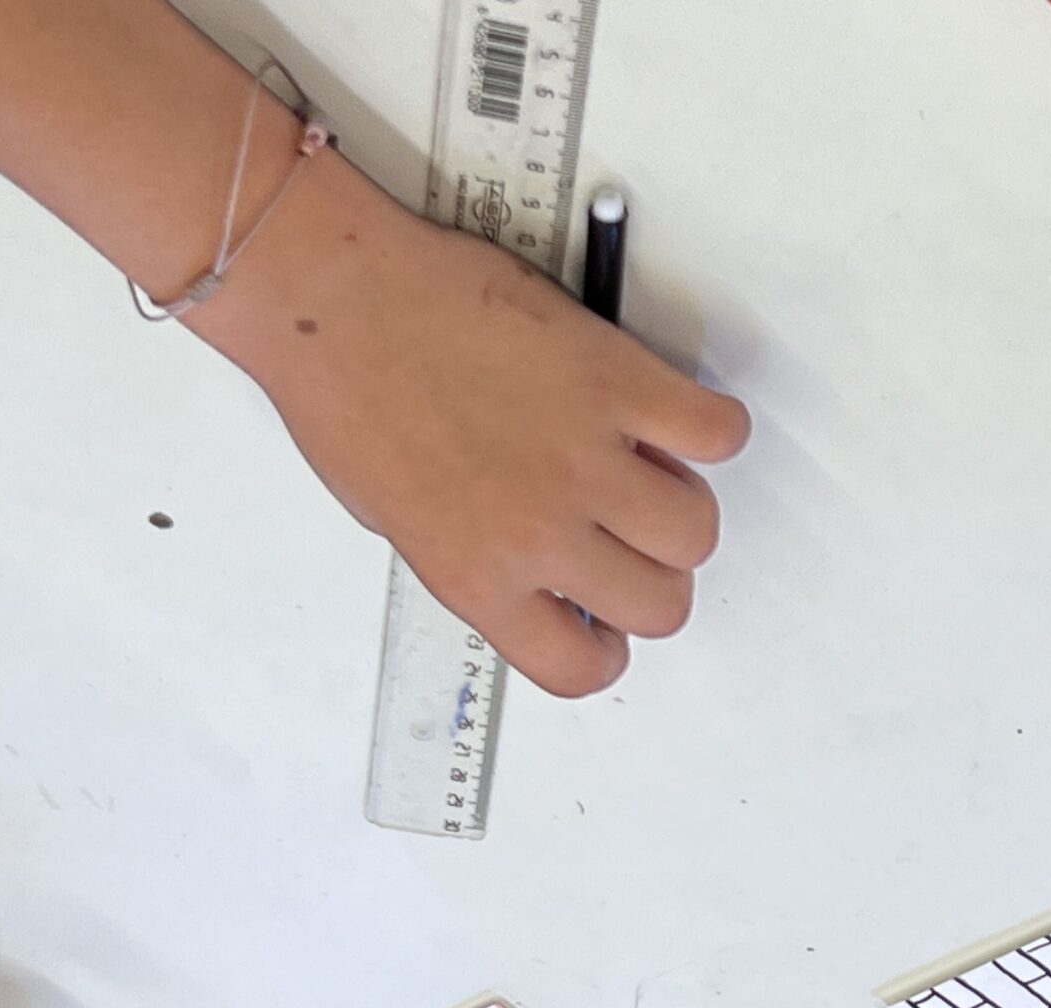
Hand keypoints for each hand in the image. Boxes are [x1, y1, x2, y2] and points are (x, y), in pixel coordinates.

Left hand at [193, 162, 749, 698]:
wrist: (334, 295)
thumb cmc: (348, 393)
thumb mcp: (404, 521)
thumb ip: (486, 565)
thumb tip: (550, 575)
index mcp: (477, 577)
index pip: (580, 668)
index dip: (604, 645)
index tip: (601, 615)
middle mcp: (538, 531)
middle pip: (662, 605)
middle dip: (654, 576)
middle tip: (629, 535)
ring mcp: (584, 457)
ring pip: (695, 530)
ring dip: (680, 505)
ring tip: (647, 469)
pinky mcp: (616, 382)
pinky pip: (716, 432)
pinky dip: (710, 427)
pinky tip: (671, 415)